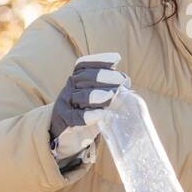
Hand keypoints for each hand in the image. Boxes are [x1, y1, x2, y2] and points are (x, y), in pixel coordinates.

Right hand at [48, 52, 127, 168]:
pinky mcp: (64, 120)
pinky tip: (101, 114)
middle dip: (105, 77)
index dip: (100, 60)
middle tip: (122, 81)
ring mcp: (66, 103)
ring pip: (80, 96)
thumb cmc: (85, 109)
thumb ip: (109, 88)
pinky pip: (75, 117)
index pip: (85, 64)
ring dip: (96, 94)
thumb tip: (127, 84)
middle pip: (85, 77)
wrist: (64, 131)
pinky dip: (88, 116)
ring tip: (111, 96)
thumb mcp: (95, 95)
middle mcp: (70, 86)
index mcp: (78, 78)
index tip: (116, 59)